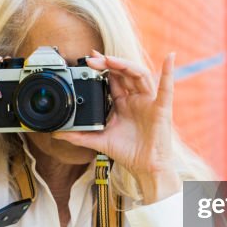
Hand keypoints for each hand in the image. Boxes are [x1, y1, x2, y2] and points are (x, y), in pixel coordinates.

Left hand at [53, 50, 181, 202]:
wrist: (145, 168)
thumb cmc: (128, 152)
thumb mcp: (99, 141)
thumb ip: (79, 135)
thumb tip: (57, 133)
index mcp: (123, 103)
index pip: (113, 79)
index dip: (102, 67)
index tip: (88, 59)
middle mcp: (136, 99)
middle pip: (124, 73)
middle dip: (109, 63)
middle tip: (92, 58)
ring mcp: (149, 102)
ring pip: (139, 75)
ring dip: (125, 65)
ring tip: (110, 59)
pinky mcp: (161, 108)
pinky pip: (166, 88)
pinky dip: (169, 73)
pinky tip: (169, 58)